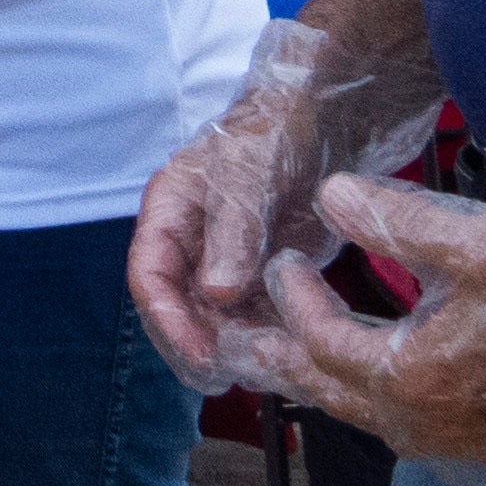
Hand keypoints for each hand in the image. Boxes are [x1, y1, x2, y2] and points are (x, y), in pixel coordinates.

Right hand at [125, 19, 445, 389]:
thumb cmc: (281, 127)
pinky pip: (258, 312)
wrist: (335, 110)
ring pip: (219, 317)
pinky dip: (271, 334)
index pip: (150, 276)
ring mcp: (229, 254)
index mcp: (171, 209)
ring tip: (271, 369)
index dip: (169, 321)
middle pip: (180, 306)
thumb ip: (234, 231)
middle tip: (238, 376)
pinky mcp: (266, 265)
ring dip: (239, 344)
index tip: (203, 356)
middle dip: (202, 343)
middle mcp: (193, 237)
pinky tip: (295, 352)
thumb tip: (218, 293)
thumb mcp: (252, 173)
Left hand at [225, 179, 485, 477]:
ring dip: (331, 389)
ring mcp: (458, 448)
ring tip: (302, 365)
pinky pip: (416, 434)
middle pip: (330, 395)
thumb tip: (331, 195)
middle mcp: (422, 425)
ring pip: (371, 420)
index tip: (286, 265)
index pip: (321, 341)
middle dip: (284, 364)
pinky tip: (386, 389)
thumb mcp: (478, 245)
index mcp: (409, 375)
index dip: (295, 300)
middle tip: (243, 347)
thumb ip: (396, 220)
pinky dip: (382, 406)